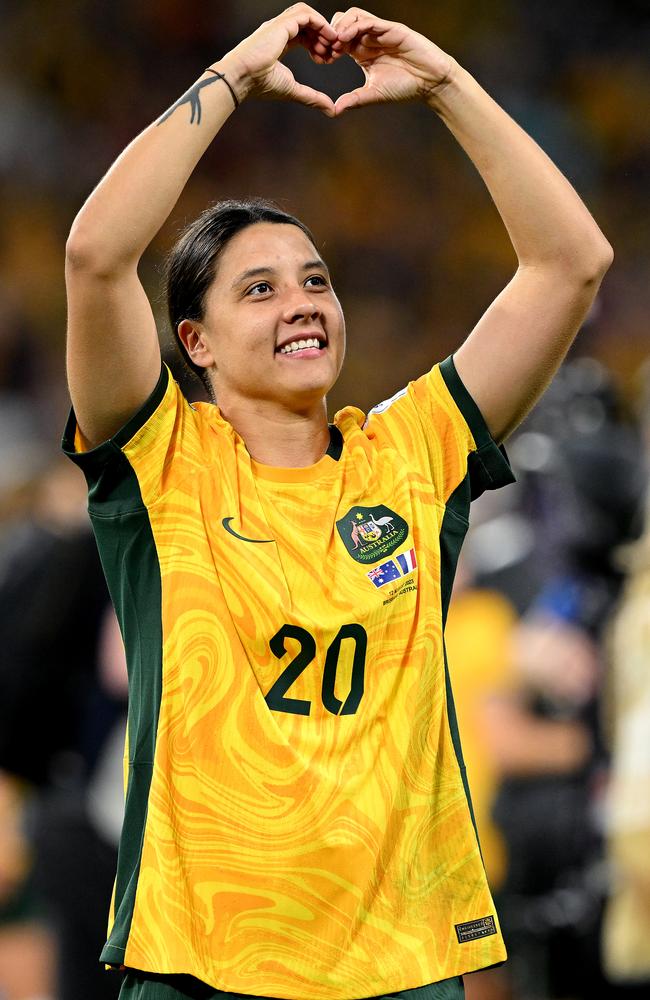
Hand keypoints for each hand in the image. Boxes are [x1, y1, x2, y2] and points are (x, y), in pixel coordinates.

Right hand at [222, 4, 340, 115]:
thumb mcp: (293, 90)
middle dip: (323, 36)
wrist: (242, 78)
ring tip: (332, 45)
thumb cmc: (260, 85)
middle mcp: (278, 30)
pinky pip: (306, 15)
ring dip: (323, 28)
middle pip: (307, 23)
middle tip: (333, 53)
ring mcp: (279, 25)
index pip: (303, 35)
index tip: (326, 60)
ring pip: (308, 15)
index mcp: (279, 42)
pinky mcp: (282, 24)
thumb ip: (313, 98)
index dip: (318, 45)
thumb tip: (331, 110)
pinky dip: (320, 23)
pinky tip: (328, 37)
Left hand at [329, 8, 455, 113]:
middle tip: (326, 50)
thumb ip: (354, 100)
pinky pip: (368, 20)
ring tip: (335, 43)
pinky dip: (354, 26)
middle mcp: (369, 39)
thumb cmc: (405, 88)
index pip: (339, 40)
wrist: (430, 83)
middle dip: (330, 34)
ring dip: (340, 26)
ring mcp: (380, 32)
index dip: (328, 47)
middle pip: (342, 23)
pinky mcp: (391, 29)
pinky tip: (345, 38)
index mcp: (362, 52)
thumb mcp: (373, 94)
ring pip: (353, 16)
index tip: (322, 60)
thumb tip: (334, 111)